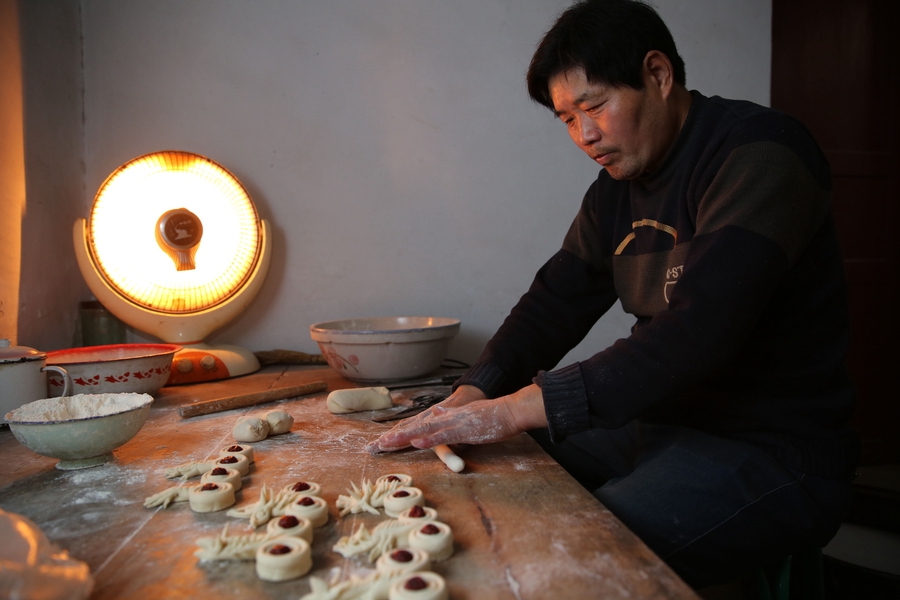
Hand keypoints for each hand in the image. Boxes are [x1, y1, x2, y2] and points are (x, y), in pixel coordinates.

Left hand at [366, 384, 546, 452]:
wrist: (510, 410)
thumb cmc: (492, 417)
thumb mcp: (466, 417)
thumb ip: (451, 417)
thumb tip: (437, 415)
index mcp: (445, 416)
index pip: (417, 425)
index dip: (399, 432)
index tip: (382, 441)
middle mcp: (446, 417)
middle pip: (415, 427)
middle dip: (394, 437)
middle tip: (375, 446)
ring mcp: (454, 423)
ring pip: (425, 431)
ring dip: (405, 437)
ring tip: (387, 443)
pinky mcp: (465, 429)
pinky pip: (444, 436)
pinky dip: (430, 440)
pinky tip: (417, 443)